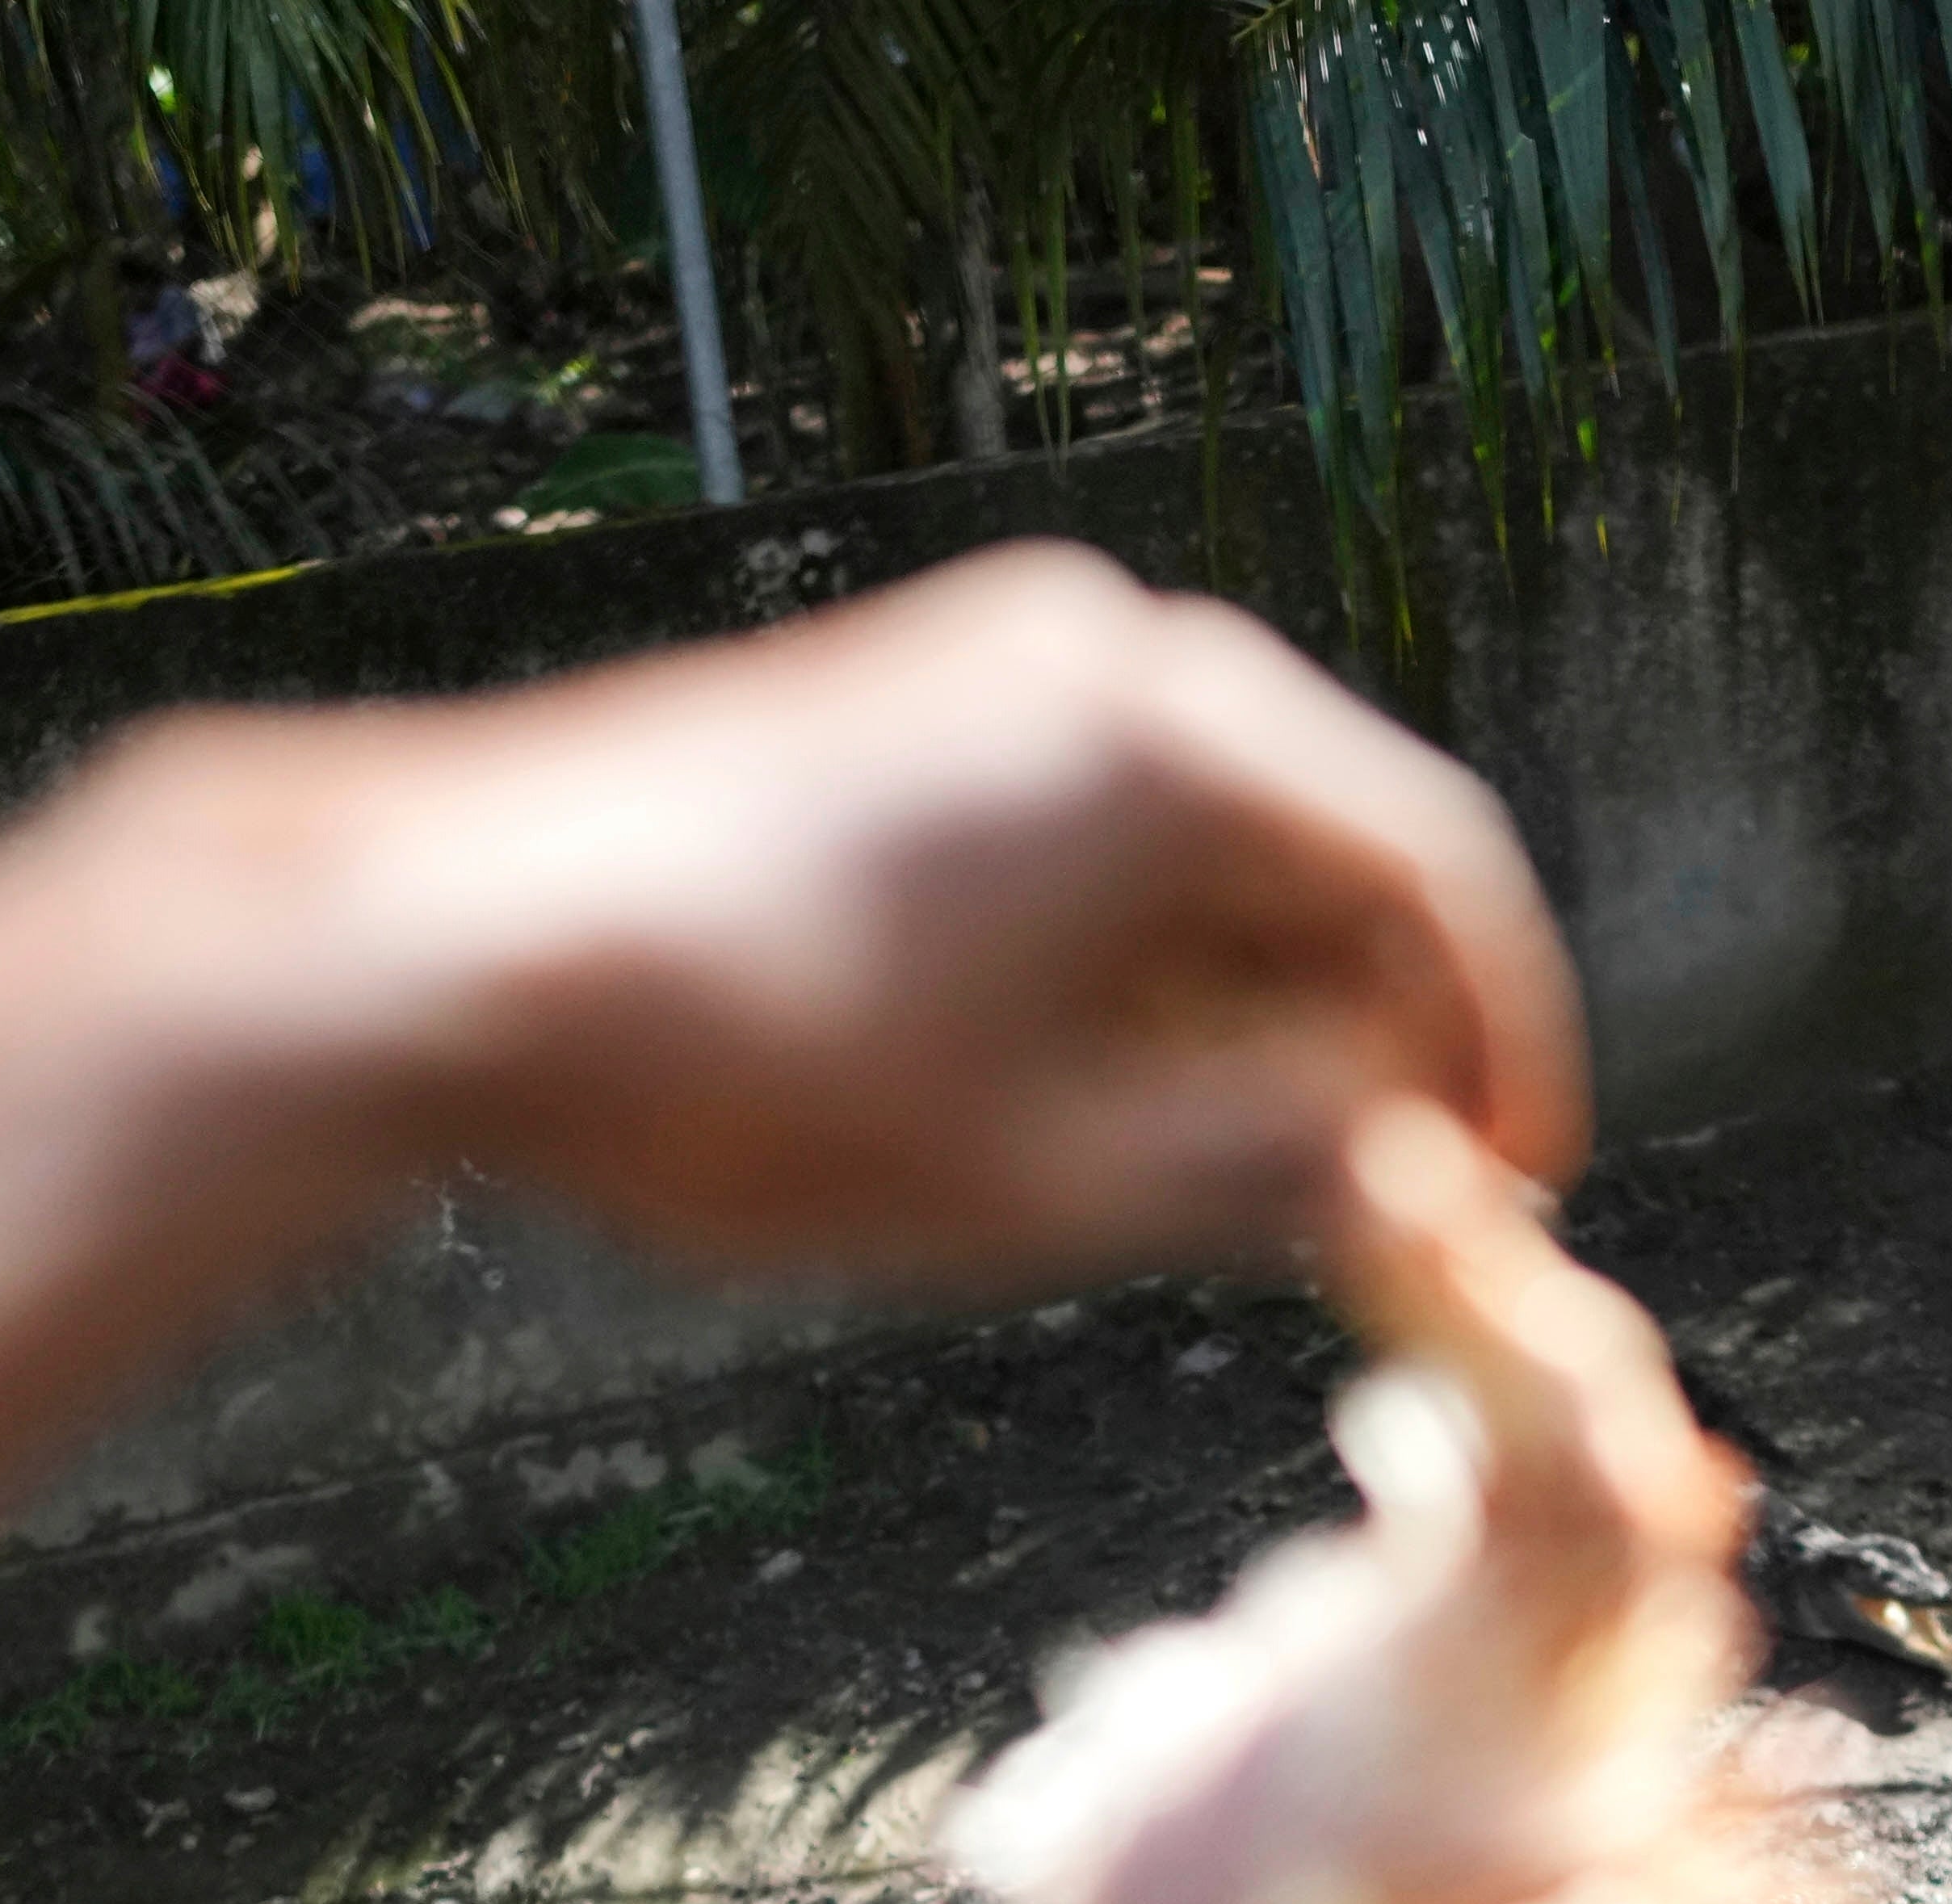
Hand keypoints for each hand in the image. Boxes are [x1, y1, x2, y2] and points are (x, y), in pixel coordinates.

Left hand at [93, 545, 1586, 1294]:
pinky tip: (1076, 1085)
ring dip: (1240, 1001)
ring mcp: (989, 657)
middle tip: (1367, 1201)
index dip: (1500, 1050)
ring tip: (1209, 1171)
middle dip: (1364, 1034)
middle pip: (1328, 848)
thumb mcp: (1043, 1179)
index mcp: (1180, 743)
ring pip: (1204, 839)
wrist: (438, 945)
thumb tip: (1403, 1168)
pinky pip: (1091, 818)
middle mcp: (1105, 654)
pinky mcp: (899, 694)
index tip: (1513, 1183)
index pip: (1436, 879)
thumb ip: (1263, 1167)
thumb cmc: (741, 1070)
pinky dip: (1130, 950)